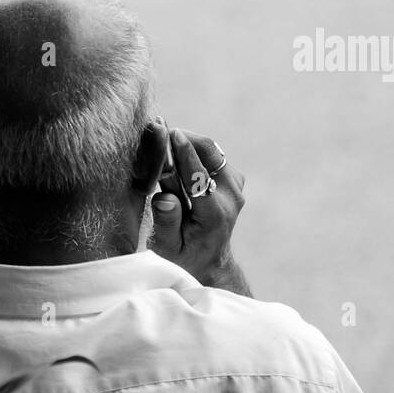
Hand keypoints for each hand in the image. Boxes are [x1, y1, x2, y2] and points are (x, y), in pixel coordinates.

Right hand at [149, 127, 249, 295]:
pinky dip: (192, 149)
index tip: (171, 132)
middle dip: (184, 140)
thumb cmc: (182, 255)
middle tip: (158, 131)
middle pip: (210, 154)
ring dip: (186, 144)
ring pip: (211, 151)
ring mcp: (235, 186)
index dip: (185, 154)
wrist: (208, 261)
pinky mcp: (232, 178)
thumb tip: (163, 198)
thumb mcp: (169, 247)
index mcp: (215, 215)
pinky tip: (174, 155)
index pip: (199, 177)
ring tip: (162, 145)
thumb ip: (167, 222)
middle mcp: (231, 197)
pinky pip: (211, 155)